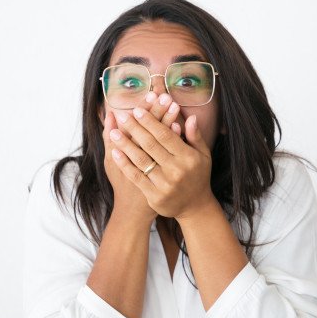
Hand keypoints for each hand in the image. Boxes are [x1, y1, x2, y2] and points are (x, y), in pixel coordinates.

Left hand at [109, 104, 215, 221]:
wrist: (194, 207)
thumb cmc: (198, 175)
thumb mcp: (203, 155)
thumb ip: (195, 136)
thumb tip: (191, 117)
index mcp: (188, 157)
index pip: (165, 135)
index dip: (151, 122)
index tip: (138, 110)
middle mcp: (177, 170)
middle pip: (151, 145)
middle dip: (135, 129)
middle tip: (123, 116)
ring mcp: (165, 184)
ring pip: (141, 160)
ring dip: (125, 144)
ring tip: (114, 132)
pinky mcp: (154, 196)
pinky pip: (136, 176)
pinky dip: (124, 164)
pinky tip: (115, 152)